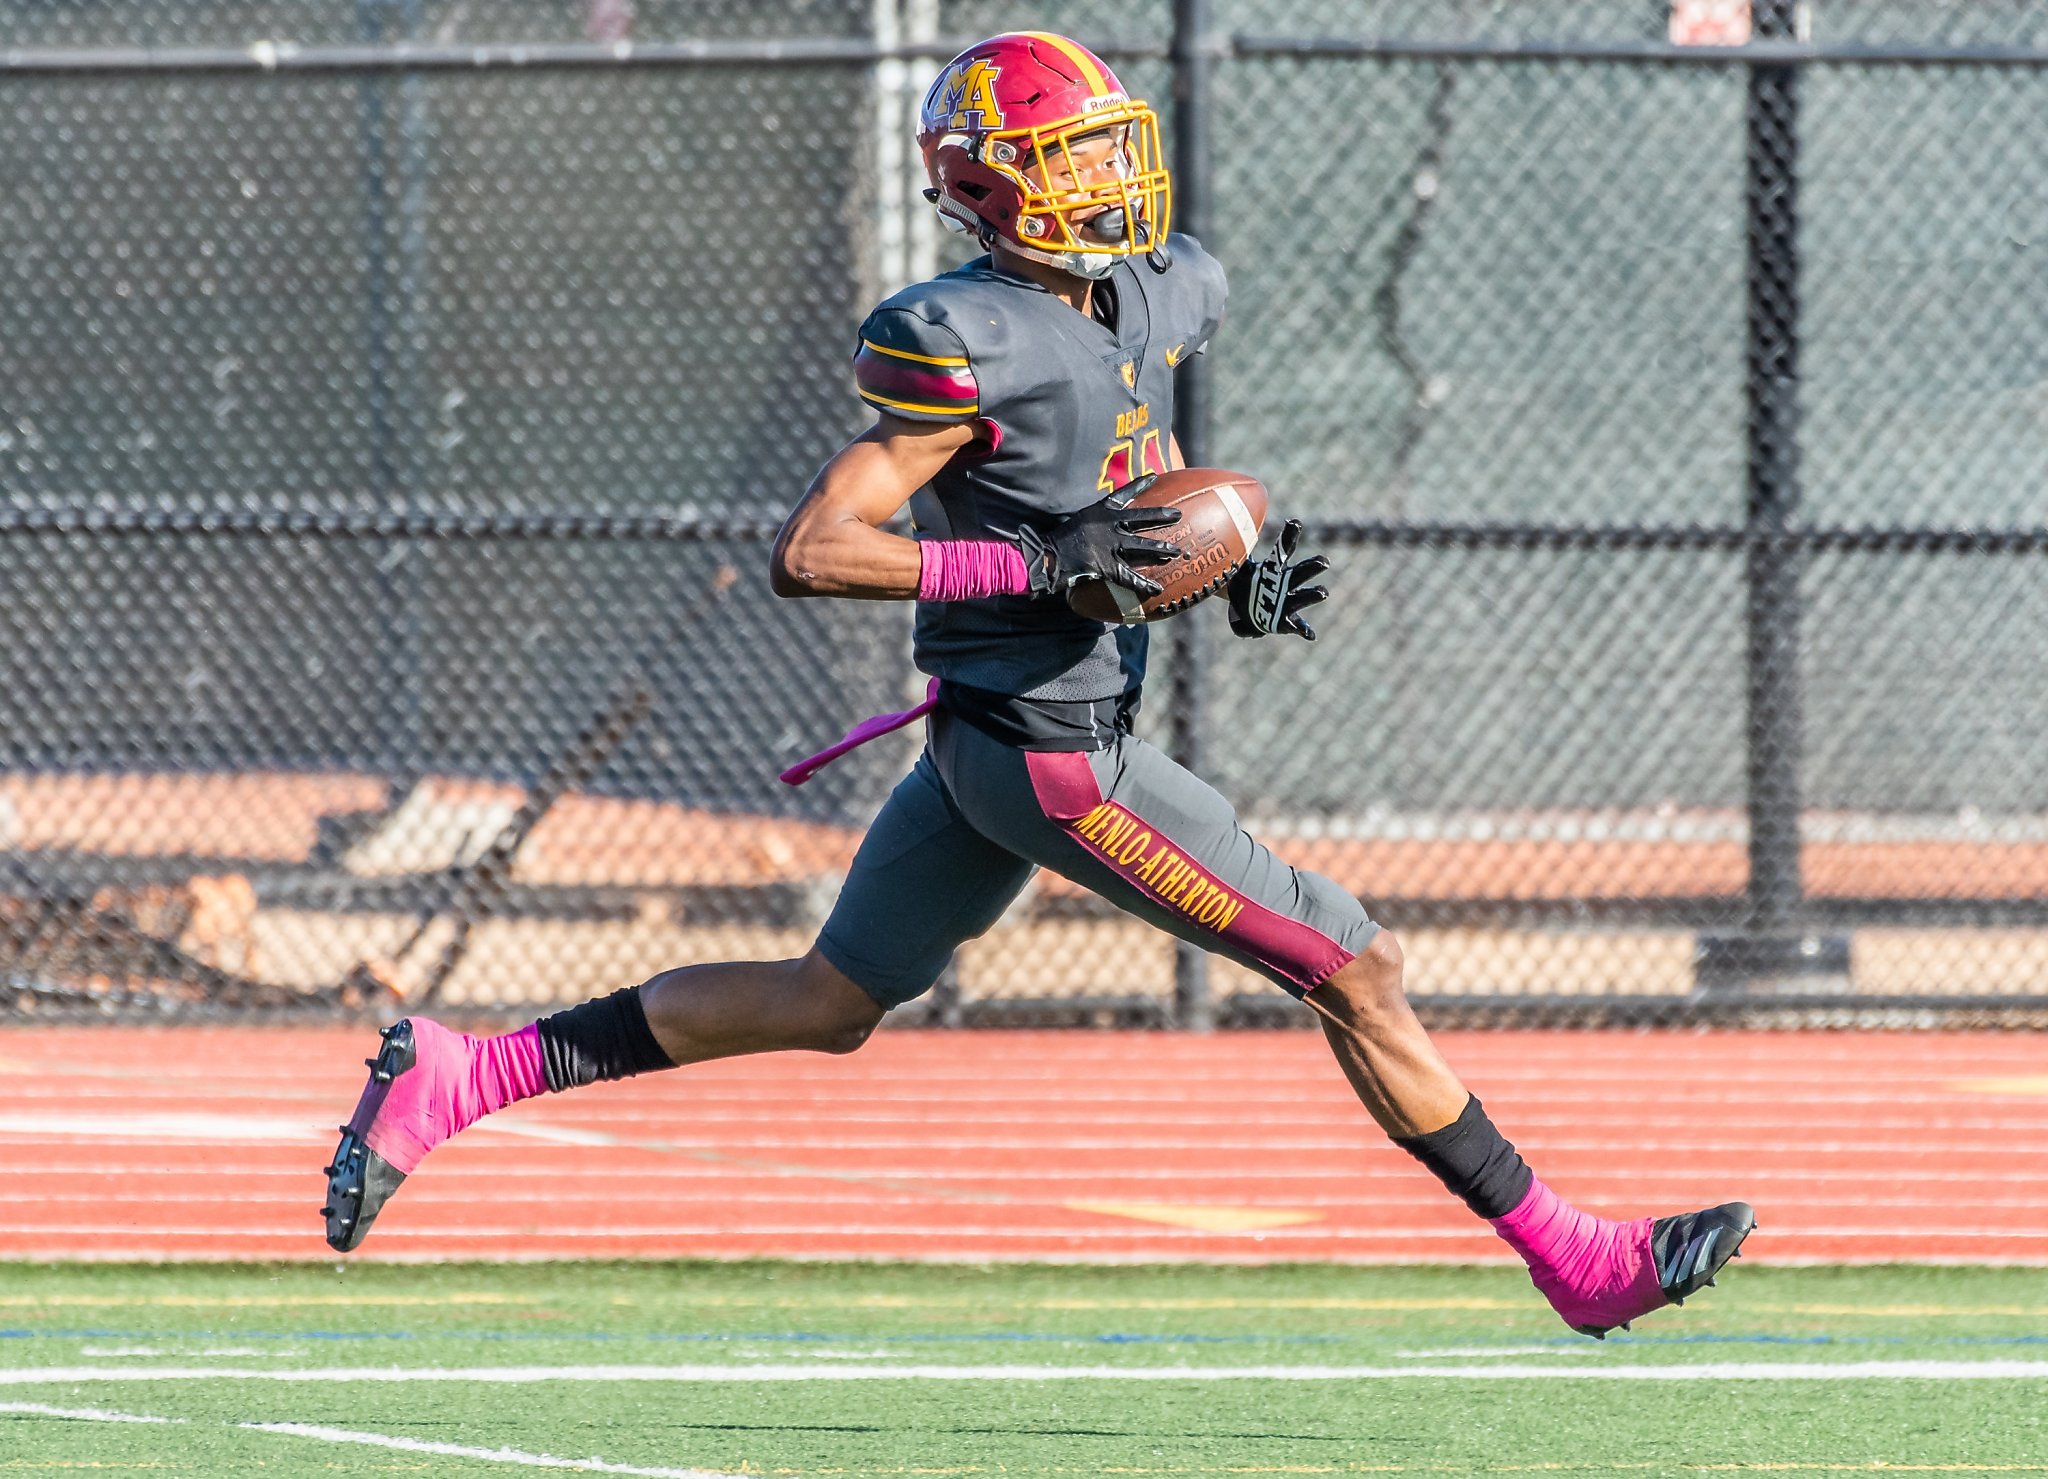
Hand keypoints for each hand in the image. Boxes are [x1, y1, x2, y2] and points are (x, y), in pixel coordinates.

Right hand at [1014, 475, 1183, 598]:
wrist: (1048, 555)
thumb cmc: (1059, 540)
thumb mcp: (1078, 521)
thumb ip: (1093, 522)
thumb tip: (1101, 528)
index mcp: (1101, 512)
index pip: (1123, 494)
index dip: (1139, 485)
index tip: (1154, 476)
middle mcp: (1109, 525)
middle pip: (1141, 518)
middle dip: (1161, 516)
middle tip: (1177, 515)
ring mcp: (1110, 545)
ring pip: (1142, 546)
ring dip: (1160, 548)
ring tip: (1176, 551)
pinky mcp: (1108, 565)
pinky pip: (1130, 576)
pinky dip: (1143, 584)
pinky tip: (1156, 588)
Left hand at [1227, 518, 1329, 639]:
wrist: (1246, 607)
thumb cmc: (1244, 584)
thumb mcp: (1235, 570)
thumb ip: (1229, 558)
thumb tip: (1212, 541)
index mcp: (1274, 569)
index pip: (1283, 550)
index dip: (1288, 536)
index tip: (1295, 523)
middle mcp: (1286, 583)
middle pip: (1299, 572)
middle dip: (1311, 567)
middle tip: (1323, 561)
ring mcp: (1288, 602)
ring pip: (1303, 597)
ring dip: (1313, 595)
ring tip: (1323, 592)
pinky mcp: (1286, 620)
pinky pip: (1297, 625)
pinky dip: (1304, 629)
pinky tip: (1310, 635)